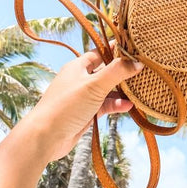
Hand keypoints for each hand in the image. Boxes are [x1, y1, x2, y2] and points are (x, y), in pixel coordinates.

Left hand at [26, 47, 142, 161]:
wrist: (44, 138)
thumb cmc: (66, 106)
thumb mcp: (94, 85)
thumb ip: (117, 72)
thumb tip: (137, 62)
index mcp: (79, 66)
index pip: (102, 52)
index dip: (117, 50)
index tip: (136, 49)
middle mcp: (81, 79)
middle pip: (107, 70)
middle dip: (123, 71)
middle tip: (142, 70)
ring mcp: (83, 96)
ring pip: (107, 89)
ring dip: (122, 91)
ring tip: (139, 90)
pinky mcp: (86, 112)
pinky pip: (105, 105)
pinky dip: (116, 104)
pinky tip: (128, 106)